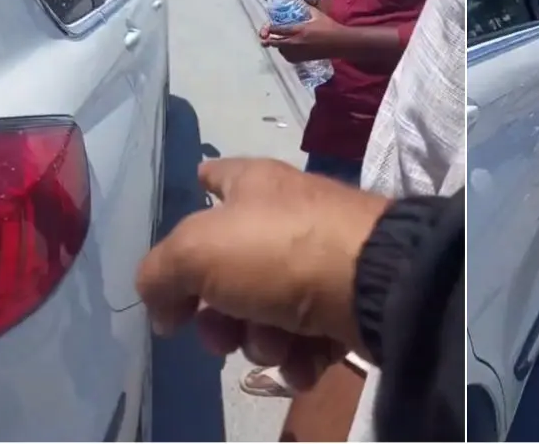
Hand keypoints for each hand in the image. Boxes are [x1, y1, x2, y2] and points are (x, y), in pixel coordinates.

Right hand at [135, 158, 389, 388]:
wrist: (378, 284)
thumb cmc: (281, 251)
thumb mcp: (197, 252)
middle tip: (223, 335)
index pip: (218, 176)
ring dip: (262, 342)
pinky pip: (307, 338)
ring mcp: (322, 261)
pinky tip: (303, 363)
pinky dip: (300, 356)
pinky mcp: (348, 304)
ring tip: (277, 345)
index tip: (188, 220)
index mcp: (255, 185)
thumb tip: (163, 308)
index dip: (200, 189)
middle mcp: (289, 217)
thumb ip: (161, 274)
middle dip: (219, 316)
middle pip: (231, 270)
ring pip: (267, 313)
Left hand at [261, 6, 344, 62]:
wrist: (339, 43)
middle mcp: (297, 42)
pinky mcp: (304, 58)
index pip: (279, 30)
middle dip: (269, 39)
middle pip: (277, 42)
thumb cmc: (329, 27)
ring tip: (277, 42)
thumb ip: (306, 8)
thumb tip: (298, 1)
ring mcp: (300, 52)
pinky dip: (286, 53)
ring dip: (278, 46)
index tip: (268, 27)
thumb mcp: (317, 14)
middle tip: (264, 38)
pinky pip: (289, 58)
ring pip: (282, 51)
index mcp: (300, 30)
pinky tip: (287, 50)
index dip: (270, 28)